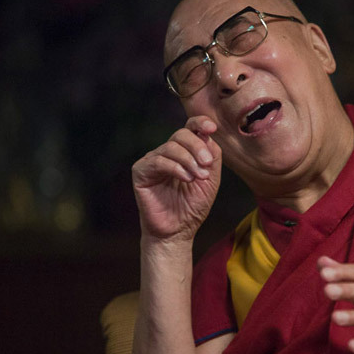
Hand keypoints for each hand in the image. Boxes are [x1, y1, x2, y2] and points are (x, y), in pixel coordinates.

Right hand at [132, 116, 221, 245]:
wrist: (178, 231)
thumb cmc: (193, 206)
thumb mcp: (210, 179)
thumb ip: (212, 156)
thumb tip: (208, 136)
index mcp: (184, 151)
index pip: (190, 128)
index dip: (200, 123)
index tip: (212, 128)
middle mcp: (167, 152)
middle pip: (181, 134)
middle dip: (197, 147)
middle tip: (207, 164)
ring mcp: (153, 160)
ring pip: (171, 147)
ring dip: (189, 160)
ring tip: (198, 177)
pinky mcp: (141, 171)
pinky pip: (158, 161)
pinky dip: (176, 168)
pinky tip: (186, 179)